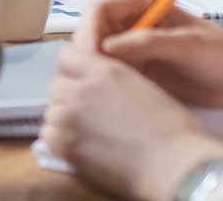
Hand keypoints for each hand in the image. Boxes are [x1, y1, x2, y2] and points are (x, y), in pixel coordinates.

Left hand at [40, 45, 222, 200]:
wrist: (174, 166)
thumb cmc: (174, 131)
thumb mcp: (144, 88)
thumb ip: (113, 81)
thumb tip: (99, 85)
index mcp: (104, 71)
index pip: (66, 56)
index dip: (74, 70)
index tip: (83, 82)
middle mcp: (81, 90)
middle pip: (56, 85)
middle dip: (69, 96)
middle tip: (89, 113)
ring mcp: (69, 117)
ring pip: (52, 111)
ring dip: (64, 118)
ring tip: (88, 132)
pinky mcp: (64, 145)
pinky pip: (48, 135)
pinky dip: (59, 140)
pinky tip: (80, 147)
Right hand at [76, 0, 222, 106]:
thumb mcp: (185, 45)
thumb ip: (144, 43)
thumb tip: (105, 48)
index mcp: (140, 4)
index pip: (98, 10)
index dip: (88, 31)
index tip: (90, 57)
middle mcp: (130, 22)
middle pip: (91, 32)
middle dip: (88, 53)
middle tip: (92, 78)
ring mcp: (131, 47)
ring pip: (96, 54)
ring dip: (94, 69)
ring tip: (102, 89)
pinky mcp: (134, 69)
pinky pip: (109, 73)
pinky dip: (105, 82)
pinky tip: (111, 95)